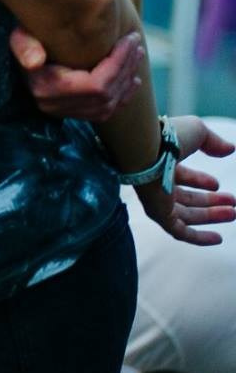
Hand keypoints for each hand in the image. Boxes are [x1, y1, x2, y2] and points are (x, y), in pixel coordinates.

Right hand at [12, 27, 143, 122]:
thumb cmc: (26, 41)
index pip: (95, 84)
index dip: (118, 63)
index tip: (129, 39)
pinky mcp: (73, 114)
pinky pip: (105, 112)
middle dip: (126, 68)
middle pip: (106, 94)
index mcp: (46, 89)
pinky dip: (123, 96)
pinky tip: (132, 79)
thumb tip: (35, 62)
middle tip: (136, 43)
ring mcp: (65, 113)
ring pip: (109, 105)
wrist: (22, 55)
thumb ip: (24, 46)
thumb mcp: (20, 38)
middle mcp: (56, 106)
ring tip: (136, 55)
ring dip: (127, 80)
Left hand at [138, 117, 235, 245]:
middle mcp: (156, 182)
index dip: (200, 181)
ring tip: (233, 213)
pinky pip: (179, 232)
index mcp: (161, 162)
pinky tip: (217, 239)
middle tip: (233, 204)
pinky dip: (198, 238)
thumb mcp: (197, 133)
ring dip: (210, 216)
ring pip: (186, 215)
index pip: (181, 176)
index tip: (217, 184)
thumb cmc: (168, 137)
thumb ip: (213, 142)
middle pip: (185, 198)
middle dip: (209, 202)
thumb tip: (229, 149)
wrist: (145, 148)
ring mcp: (156, 199)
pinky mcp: (157, 214)